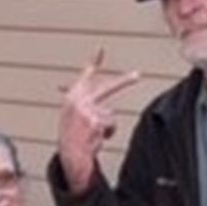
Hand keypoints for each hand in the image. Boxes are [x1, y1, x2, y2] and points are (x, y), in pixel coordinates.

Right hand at [57, 47, 138, 192]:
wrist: (68, 156)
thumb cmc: (70, 137)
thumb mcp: (71, 117)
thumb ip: (82, 104)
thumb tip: (92, 101)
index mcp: (71, 98)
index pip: (84, 77)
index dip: (93, 62)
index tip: (101, 49)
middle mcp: (77, 101)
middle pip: (107, 89)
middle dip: (124, 81)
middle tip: (139, 75)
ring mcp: (87, 110)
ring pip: (110, 113)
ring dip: (107, 125)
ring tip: (94, 135)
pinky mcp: (95, 121)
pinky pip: (111, 124)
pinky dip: (107, 133)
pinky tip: (96, 139)